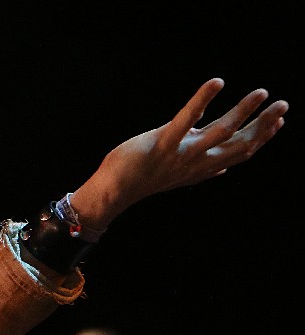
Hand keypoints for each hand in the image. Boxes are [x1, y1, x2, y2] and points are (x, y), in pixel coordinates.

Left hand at [71, 78, 287, 231]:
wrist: (110, 193)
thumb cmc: (139, 179)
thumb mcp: (175, 174)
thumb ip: (199, 168)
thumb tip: (221, 171)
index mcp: (199, 169)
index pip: (237, 154)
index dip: (261, 139)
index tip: (279, 122)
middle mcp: (195, 164)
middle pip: (238, 146)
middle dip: (264, 126)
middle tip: (283, 105)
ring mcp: (180, 155)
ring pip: (221, 133)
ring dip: (244, 112)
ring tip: (261, 93)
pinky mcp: (161, 144)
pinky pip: (186, 119)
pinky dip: (202, 99)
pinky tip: (217, 82)